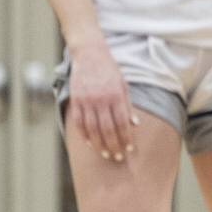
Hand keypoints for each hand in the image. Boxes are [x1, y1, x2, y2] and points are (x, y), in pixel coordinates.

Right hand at [67, 38, 136, 161]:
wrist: (90, 55)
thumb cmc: (110, 70)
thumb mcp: (124, 85)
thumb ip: (128, 106)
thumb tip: (135, 125)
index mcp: (115, 95)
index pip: (122, 122)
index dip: (126, 137)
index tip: (130, 148)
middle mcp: (101, 99)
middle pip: (107, 128)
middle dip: (114, 144)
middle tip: (118, 157)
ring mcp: (86, 101)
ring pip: (92, 128)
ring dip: (100, 144)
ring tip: (106, 154)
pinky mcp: (76, 100)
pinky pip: (79, 122)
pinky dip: (84, 135)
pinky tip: (91, 144)